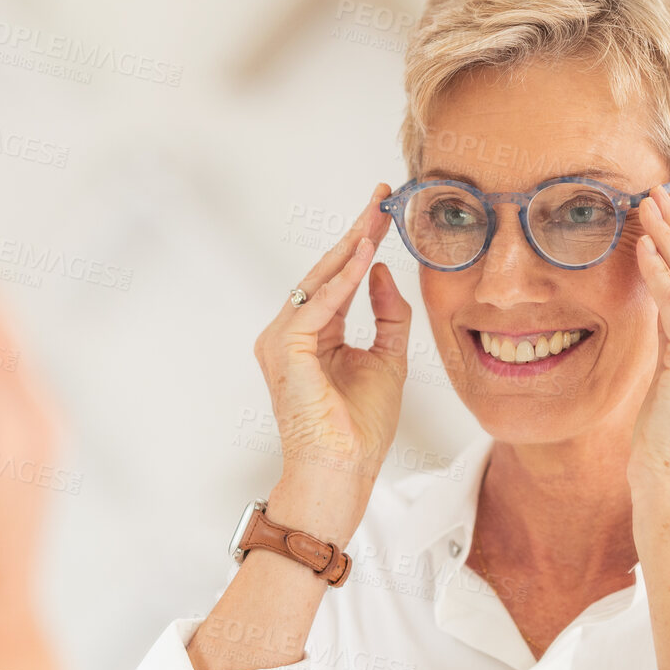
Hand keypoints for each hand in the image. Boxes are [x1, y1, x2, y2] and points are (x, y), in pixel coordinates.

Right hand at [254, 184, 410, 540]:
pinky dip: (340, 280)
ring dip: (348, 248)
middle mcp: (291, 333)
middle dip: (355, 233)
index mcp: (314, 336)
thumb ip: (387, 316)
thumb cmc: (360, 430)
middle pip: (326, 272)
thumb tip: (381, 272)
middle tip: (379, 197)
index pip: (338, 280)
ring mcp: (281, 341)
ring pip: (318, 282)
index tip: (383, 212)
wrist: (342, 472)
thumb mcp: (388, 361)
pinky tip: (363, 255)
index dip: (361, 244)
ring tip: (375, 218)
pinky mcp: (285, 351)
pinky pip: (316, 305)